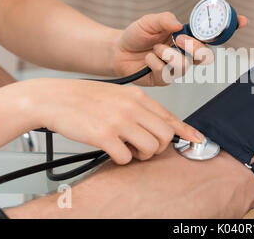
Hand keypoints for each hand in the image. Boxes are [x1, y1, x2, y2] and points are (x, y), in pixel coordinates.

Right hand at [19, 78, 204, 163]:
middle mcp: (132, 107)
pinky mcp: (104, 135)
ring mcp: (119, 121)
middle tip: (146, 148)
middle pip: (165, 136)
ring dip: (142, 155)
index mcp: (137, 97)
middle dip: (159, 147)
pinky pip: (126, 157)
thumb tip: (158, 125)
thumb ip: (139, 108)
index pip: (169, 116)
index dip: (186, 130)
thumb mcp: (119, 95)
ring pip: (150, 148)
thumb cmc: (86, 97)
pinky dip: (122, 159)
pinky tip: (113, 151)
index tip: (197, 139)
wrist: (56, 98)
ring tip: (129, 149)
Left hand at [113, 12, 248, 85]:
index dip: (229, 28)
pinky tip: (147, 58)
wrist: (117, 51)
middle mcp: (185, 53)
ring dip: (165, 53)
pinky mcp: (166, 79)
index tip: (242, 21)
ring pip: (184, 64)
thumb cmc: (136, 35)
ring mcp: (177, 67)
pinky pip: (167, 73)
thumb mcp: (149, 21)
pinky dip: (153, 62)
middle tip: (177, 39)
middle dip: (192, 47)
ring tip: (153, 48)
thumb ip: (164, 19)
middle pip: (204, 54)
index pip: (211, 34)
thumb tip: (179, 23)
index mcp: (186, 36)